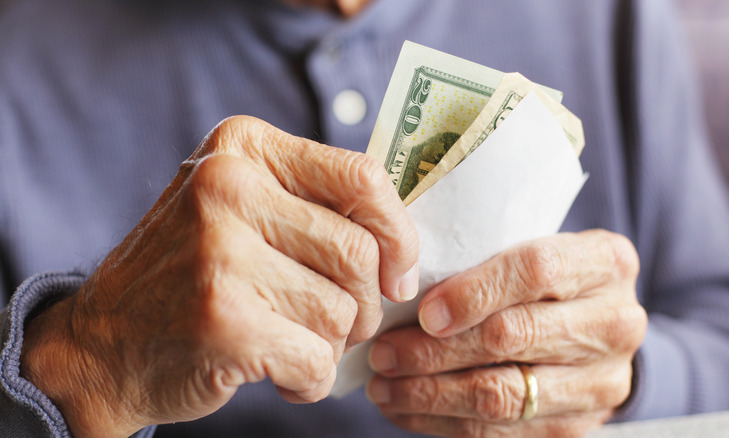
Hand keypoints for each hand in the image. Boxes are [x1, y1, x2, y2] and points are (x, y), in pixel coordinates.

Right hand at [20, 116, 418, 437]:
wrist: (103, 342)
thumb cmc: (194, 274)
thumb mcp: (243, 207)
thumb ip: (315, 205)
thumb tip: (404, 244)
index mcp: (244, 146)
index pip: (362, 177)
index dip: (398, 234)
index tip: (399, 275)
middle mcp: (228, 185)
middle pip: (357, 252)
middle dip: (366, 304)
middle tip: (342, 326)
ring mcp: (220, 251)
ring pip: (342, 311)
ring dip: (333, 345)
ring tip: (294, 344)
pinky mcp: (222, 318)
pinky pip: (316, 360)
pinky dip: (312, 380)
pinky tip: (282, 374)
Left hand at [366, 230, 645, 436]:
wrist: (599, 329)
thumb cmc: (546, 279)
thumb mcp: (532, 246)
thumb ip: (484, 254)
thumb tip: (402, 285)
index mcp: (605, 262)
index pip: (537, 269)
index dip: (474, 292)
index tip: (422, 313)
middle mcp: (615, 322)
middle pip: (513, 337)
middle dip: (435, 350)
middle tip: (382, 353)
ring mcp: (602, 382)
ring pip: (503, 395)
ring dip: (430, 393)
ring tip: (383, 385)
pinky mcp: (578, 426)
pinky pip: (501, 433)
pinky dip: (444, 422)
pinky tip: (406, 409)